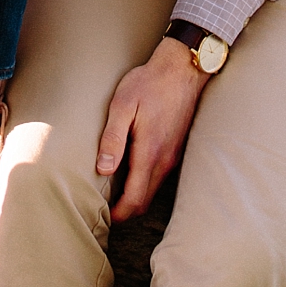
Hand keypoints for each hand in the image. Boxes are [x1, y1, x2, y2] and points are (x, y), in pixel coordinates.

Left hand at [96, 40, 204, 223]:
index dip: (120, 213)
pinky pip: (160, 176)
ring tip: (116, 194)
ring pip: (153, 189)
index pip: (135, 198)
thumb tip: (103, 170)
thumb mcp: (122, 105)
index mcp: (150, 153)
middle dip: (127, 210)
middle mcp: (164, 161)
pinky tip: (132, 173)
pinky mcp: (176, 149)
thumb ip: (113, 138)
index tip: (105, 216)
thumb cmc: (149, 84)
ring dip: (137, 197)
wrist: (182, 70)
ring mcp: (173, 156)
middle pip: (145, 199)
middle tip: (106, 209)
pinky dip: (146, 184)